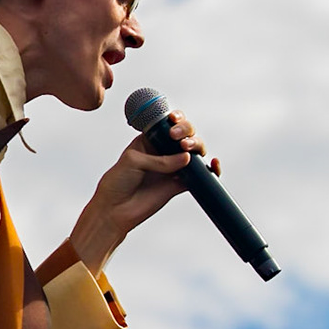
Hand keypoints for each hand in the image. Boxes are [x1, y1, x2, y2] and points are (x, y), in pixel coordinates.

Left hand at [70, 112, 217, 271]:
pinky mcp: (180, 184)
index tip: (173, 121)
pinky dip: (210, 170)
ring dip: (197, 146)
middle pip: (185, 134)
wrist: (115, 210)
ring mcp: (173, 167)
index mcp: (149, 139)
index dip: (175, 119)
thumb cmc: (118, 182)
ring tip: (188, 149)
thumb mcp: (134, 162)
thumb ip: (160, 160)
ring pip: (194, 151)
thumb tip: (187, 159)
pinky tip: (213, 165)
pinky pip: (200, 176)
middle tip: (178, 139)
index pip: (167, 123)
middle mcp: (163, 151)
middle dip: (187, 131)